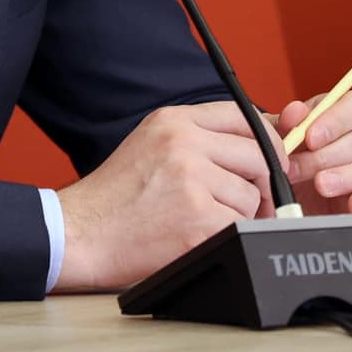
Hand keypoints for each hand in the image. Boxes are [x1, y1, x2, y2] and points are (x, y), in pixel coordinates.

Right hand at [56, 101, 280, 291]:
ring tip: (201, 217)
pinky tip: (197, 234)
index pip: (243, 116)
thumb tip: (264, 143)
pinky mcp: (199, 218)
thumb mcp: (152, 145)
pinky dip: (228, 235)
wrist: (82, 231)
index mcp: (172, 121)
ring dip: (239, 214)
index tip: (269, 160)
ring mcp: (191, 180)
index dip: (265, 141)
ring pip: (253, 196)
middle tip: (237, 201)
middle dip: (260, 184)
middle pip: (260, 156)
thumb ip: (200, 139)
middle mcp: (182, 143)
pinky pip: (243, 225)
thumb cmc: (117, 196)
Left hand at [275, 88, 351, 226]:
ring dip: (350, 177)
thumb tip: (297, 111)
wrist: (264, 206)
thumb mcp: (269, 141)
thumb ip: (282, 123)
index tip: (309, 137)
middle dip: (327, 155)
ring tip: (320, 186)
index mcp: (335, 124)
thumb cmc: (271, 166)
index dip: (339, 118)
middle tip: (296, 168)